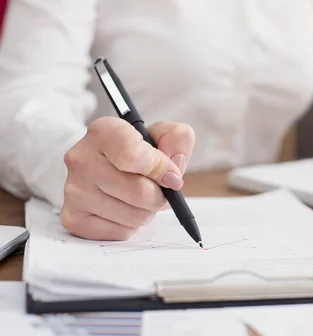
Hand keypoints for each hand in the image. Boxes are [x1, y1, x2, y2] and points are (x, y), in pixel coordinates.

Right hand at [61, 117, 194, 240]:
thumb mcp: (161, 134)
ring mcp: (74, 191)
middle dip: (159, 195)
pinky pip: (121, 232)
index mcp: (103, 132)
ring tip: (140, 198)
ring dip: (147, 211)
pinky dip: (131, 225)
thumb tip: (174, 170)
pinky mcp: (73, 219)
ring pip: (133, 216)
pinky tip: (123, 208)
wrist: (102, 166)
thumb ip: (177, 140)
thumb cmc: (137, 150)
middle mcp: (81, 160)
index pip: (132, 156)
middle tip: (159, 189)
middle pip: (139, 192)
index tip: (171, 175)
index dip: (160, 169)